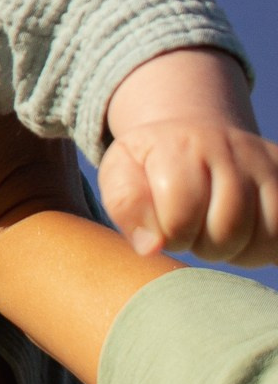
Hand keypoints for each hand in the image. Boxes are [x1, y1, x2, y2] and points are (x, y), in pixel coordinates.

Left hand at [99, 121, 277, 263]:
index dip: (171, 234)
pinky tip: (246, 236)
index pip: (181, 215)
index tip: (165, 225)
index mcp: (179, 146)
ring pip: (266, 234)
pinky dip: (266, 247)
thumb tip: (151, 248)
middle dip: (206, 245)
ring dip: (239, 248)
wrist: (194, 135)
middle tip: (193, 231)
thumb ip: (127, 207)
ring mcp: (264, 163)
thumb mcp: (121, 174)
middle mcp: (229, 148)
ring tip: (216, 231)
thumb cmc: (151, 165)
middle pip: (229, 228)